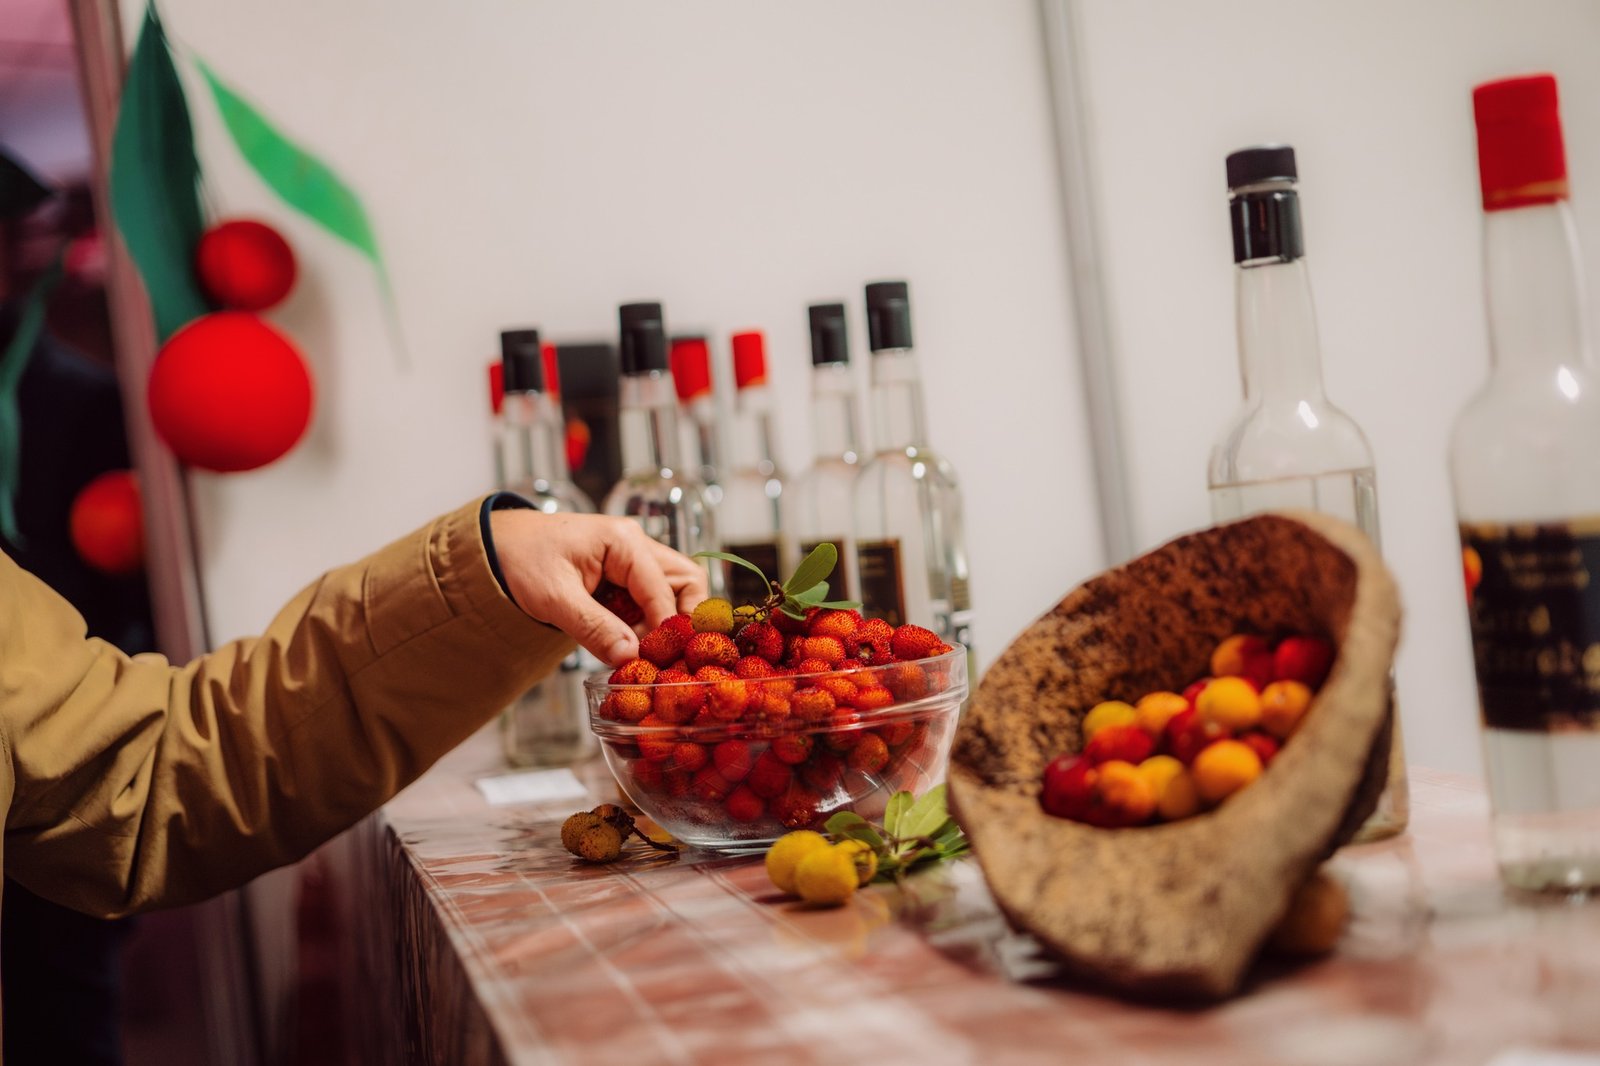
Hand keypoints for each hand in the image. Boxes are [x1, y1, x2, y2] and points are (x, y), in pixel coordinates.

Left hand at [489, 511, 706, 664]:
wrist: (498, 547)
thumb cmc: (522, 559)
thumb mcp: (554, 597)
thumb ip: (593, 627)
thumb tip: (629, 656)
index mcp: (623, 541)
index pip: (665, 588)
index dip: (666, 629)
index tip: (659, 661)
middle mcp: (636, 546)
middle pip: (686, 582)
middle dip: (682, 620)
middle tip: (668, 655)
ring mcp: (632, 561)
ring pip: (673, 592)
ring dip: (664, 624)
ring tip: (644, 653)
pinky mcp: (624, 578)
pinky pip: (650, 601)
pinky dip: (646, 625)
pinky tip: (629, 645)